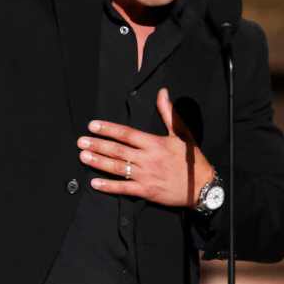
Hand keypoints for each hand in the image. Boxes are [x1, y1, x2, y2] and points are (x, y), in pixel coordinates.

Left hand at [77, 88, 214, 207]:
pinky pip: (123, 188)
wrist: (202, 186)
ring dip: (98, 162)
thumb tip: (162, 93)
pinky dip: (108, 186)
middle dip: (97, 145)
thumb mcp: (182, 133)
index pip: (126, 133)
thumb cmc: (192, 160)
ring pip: (117, 168)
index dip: (108, 129)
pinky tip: (95, 183)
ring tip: (83, 157)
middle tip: (80, 142)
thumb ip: (168, 113)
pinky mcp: (146, 191)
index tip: (92, 126)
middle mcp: (147, 158)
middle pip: (117, 150)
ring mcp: (145, 175)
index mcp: (154, 143)